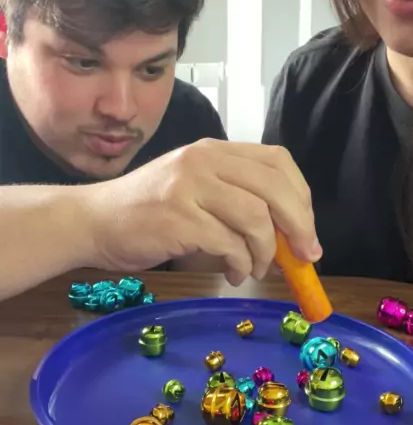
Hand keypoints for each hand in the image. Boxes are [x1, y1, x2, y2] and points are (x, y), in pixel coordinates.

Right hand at [82, 139, 321, 283]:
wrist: (93, 221)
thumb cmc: (149, 212)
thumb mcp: (197, 191)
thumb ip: (239, 203)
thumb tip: (291, 239)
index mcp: (215, 150)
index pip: (278, 161)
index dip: (301, 197)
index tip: (307, 231)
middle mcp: (204, 160)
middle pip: (274, 187)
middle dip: (298, 226)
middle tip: (304, 256)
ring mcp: (189, 186)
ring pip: (255, 218)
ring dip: (266, 252)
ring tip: (254, 269)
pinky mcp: (177, 217)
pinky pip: (229, 243)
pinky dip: (241, 264)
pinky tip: (234, 274)